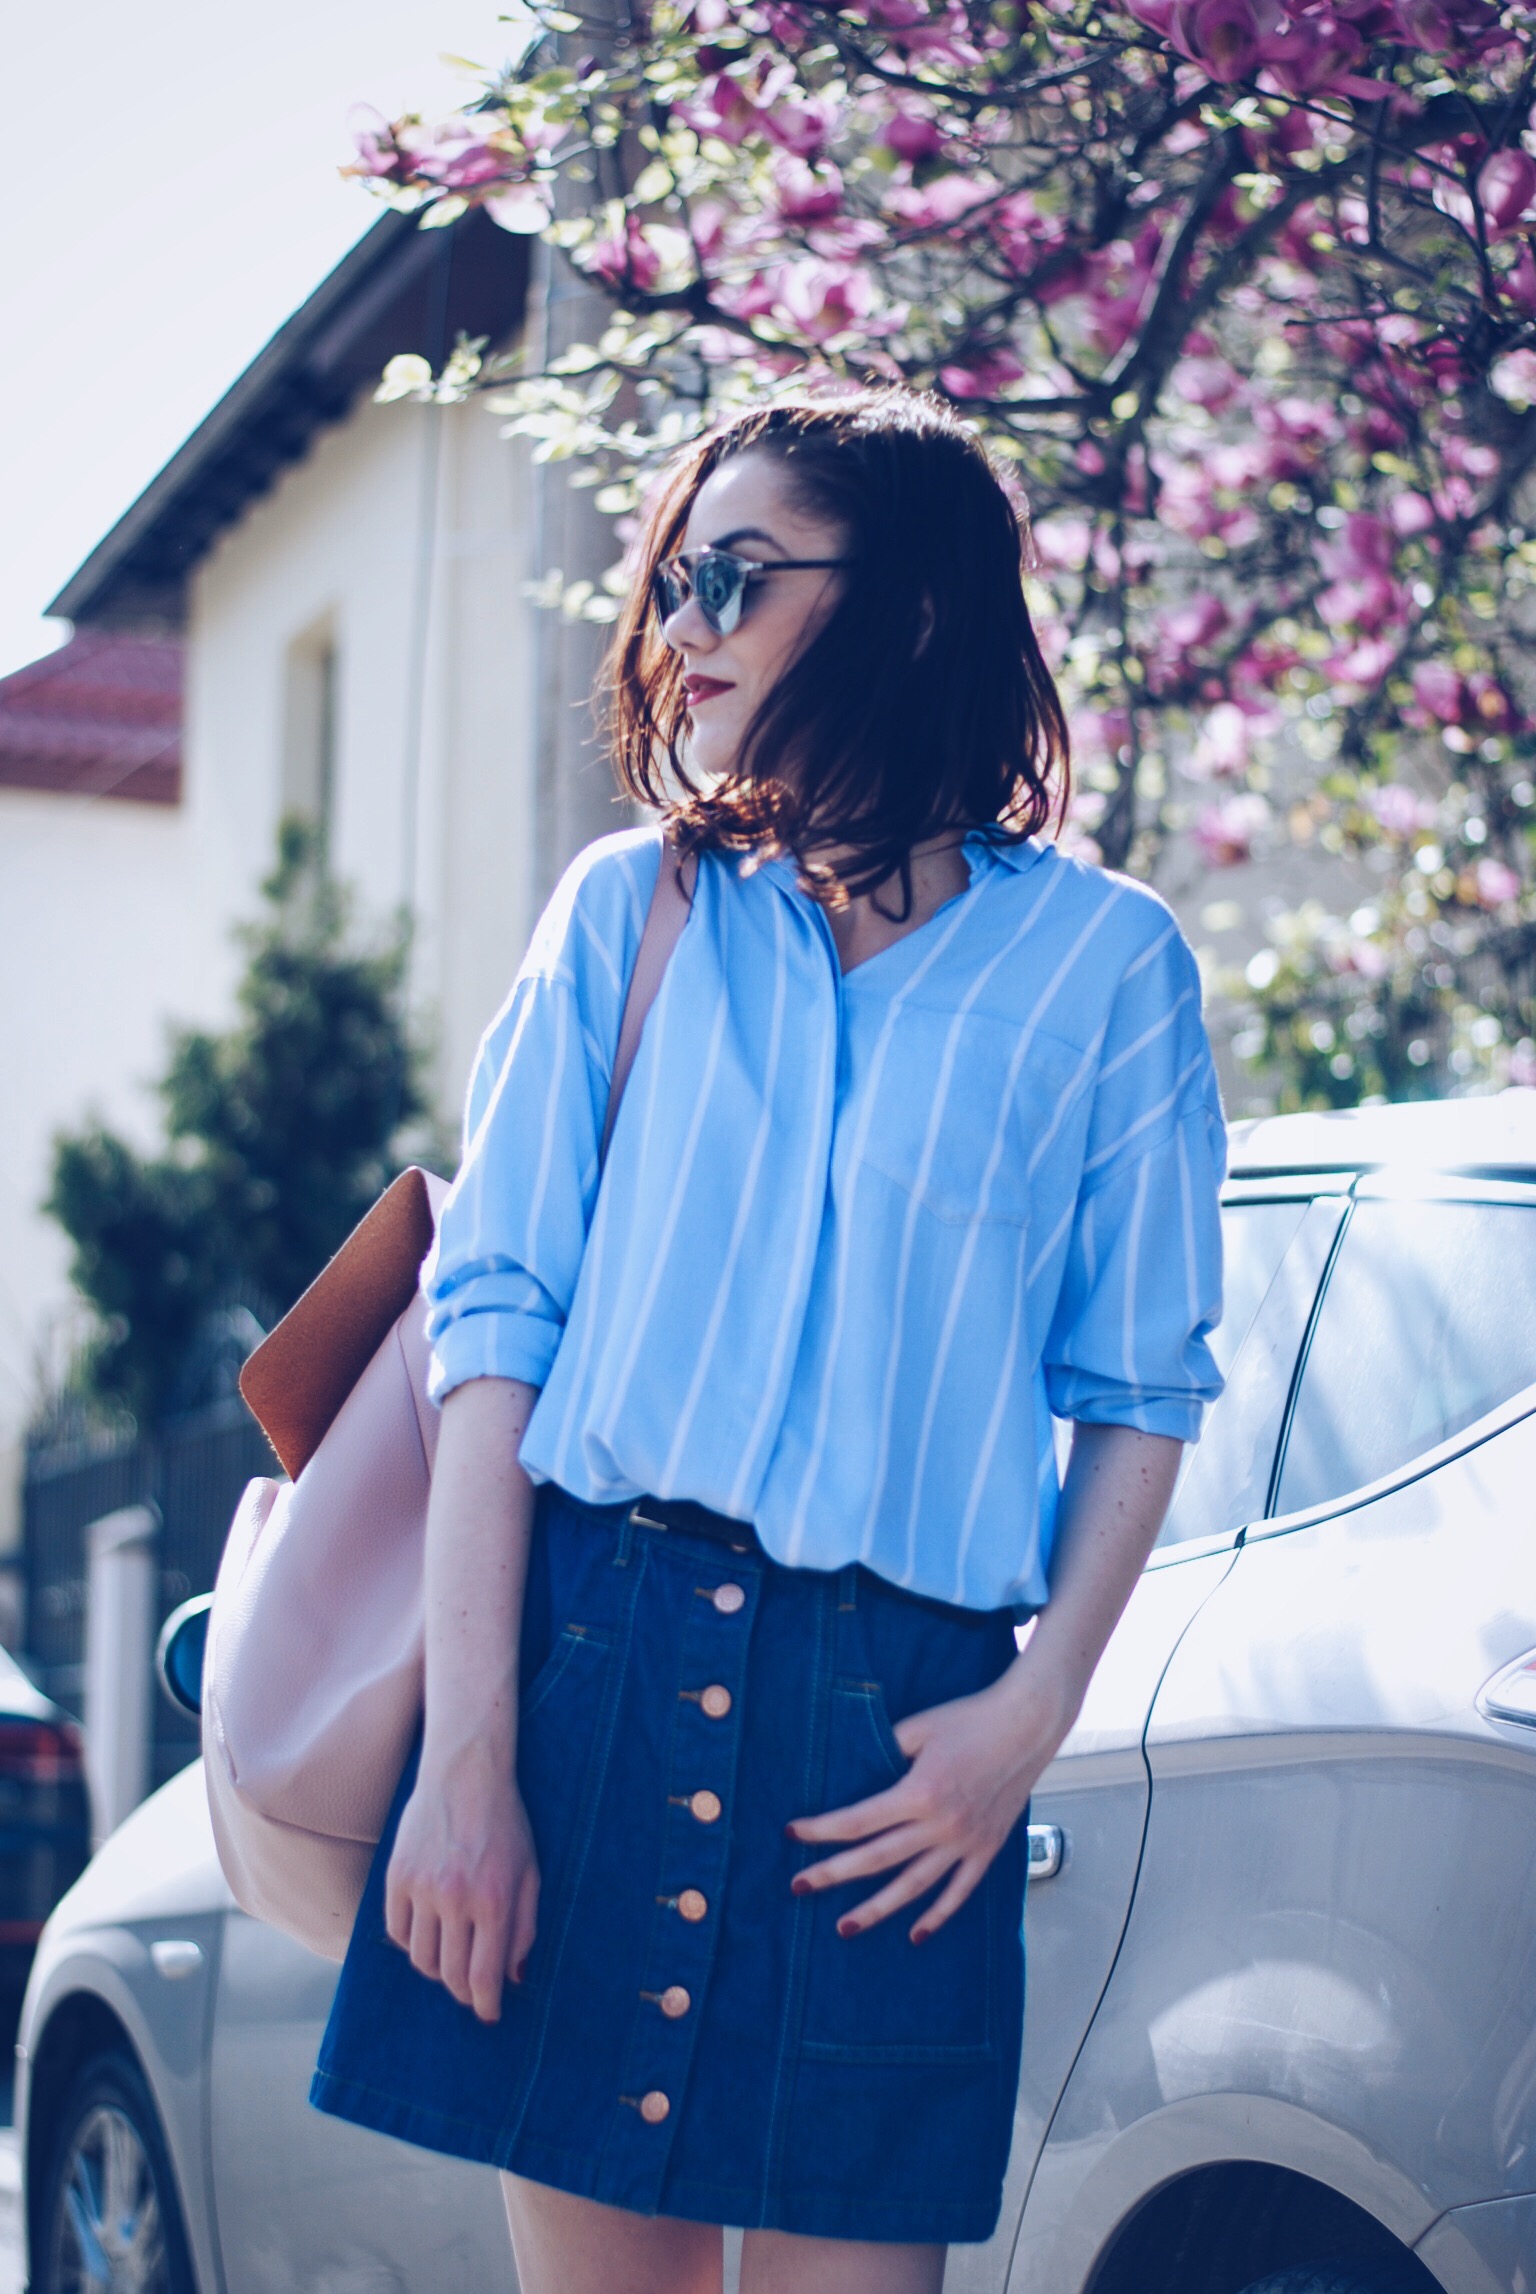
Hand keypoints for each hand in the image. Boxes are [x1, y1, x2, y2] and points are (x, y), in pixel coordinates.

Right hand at [384, 1737, 538, 2023]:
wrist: (465, 1774)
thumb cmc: (505, 1824)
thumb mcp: (529, 1873)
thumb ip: (524, 1927)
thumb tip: (515, 1977)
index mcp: (494, 1899)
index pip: (483, 1975)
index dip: (486, 2004)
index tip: (490, 2015)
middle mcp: (455, 1898)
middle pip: (449, 1975)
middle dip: (464, 1994)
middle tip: (472, 1994)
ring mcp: (421, 1888)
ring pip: (421, 1959)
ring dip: (438, 1971)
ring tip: (452, 1960)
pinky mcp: (396, 1876)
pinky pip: (398, 1932)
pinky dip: (412, 1944)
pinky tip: (429, 1936)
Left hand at [786, 1656, 1076, 1943]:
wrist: (1027, 1724)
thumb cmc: (969, 1718)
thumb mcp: (919, 1727)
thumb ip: (884, 1749)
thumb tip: (854, 1770)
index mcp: (919, 1792)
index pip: (857, 1821)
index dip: (821, 1830)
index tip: (792, 1833)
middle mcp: (941, 1825)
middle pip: (876, 1859)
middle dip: (832, 1874)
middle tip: (798, 1886)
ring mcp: (965, 1842)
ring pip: (912, 1886)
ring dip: (876, 1909)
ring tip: (844, 1927)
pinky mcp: (986, 1849)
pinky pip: (959, 1891)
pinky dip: (937, 1916)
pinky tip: (915, 1934)